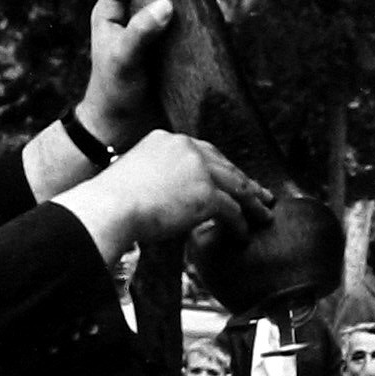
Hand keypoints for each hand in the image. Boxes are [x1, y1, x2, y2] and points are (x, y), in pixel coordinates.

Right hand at [53, 130, 273, 263]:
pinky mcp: (207, 193)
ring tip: (264, 216)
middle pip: (225, 165)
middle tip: (261, 194)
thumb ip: (156, 177)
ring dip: (253, 203)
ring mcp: (199, 169)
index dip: (221, 167)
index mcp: (167, 139)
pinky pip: (232, 211)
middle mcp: (186, 147)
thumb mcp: (135, 175)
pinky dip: (240, 225)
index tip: (233, 178)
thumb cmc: (112, 201)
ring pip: (236, 186)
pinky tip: (243, 236)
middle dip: (245, 182)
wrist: (110, 207)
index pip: (204, 152)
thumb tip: (164, 196)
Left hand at [78, 0, 204, 151]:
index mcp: (112, 10)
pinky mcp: (170, 47)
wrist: (123, 127)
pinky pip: (186, 21)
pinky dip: (201, 13)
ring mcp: (152, 29)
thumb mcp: (124, 60)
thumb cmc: (115, 93)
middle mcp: (131, 14)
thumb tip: (167, 4)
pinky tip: (216, 13)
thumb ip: (141, 32)